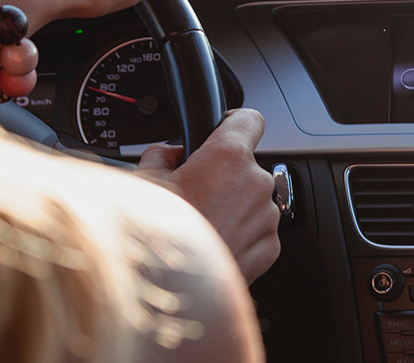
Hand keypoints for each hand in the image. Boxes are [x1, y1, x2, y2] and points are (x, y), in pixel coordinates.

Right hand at [137, 109, 280, 283]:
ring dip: (231, 205)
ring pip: (251, 199)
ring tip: (199, 223)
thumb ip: (160, 155)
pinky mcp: (270, 247)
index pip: (249, 119)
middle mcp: (255, 183)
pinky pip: (256, 229)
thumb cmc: (158, 239)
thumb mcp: (143, 183)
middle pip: (245, 165)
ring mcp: (266, 217)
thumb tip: (167, 153)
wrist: (172, 294)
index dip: (233, 122)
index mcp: (227, 157)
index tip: (223, 129)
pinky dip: (238, 232)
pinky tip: (211, 242)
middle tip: (192, 193)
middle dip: (222, 174)